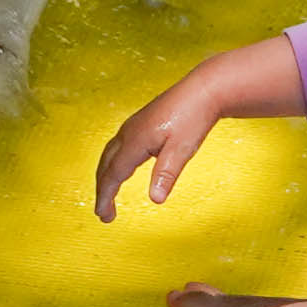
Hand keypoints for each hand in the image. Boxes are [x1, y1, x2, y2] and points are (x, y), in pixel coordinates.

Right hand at [90, 66, 228, 219]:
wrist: (203, 90)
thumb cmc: (194, 117)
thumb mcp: (182, 149)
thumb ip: (166, 173)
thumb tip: (155, 200)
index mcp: (135, 140)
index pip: (113, 174)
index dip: (106, 196)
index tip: (103, 216)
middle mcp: (129, 132)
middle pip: (106, 165)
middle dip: (103, 190)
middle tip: (104, 214)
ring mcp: (133, 126)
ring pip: (110, 155)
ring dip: (106, 176)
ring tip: (108, 195)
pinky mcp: (140, 123)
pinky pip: (118, 146)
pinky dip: (113, 163)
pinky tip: (121, 169)